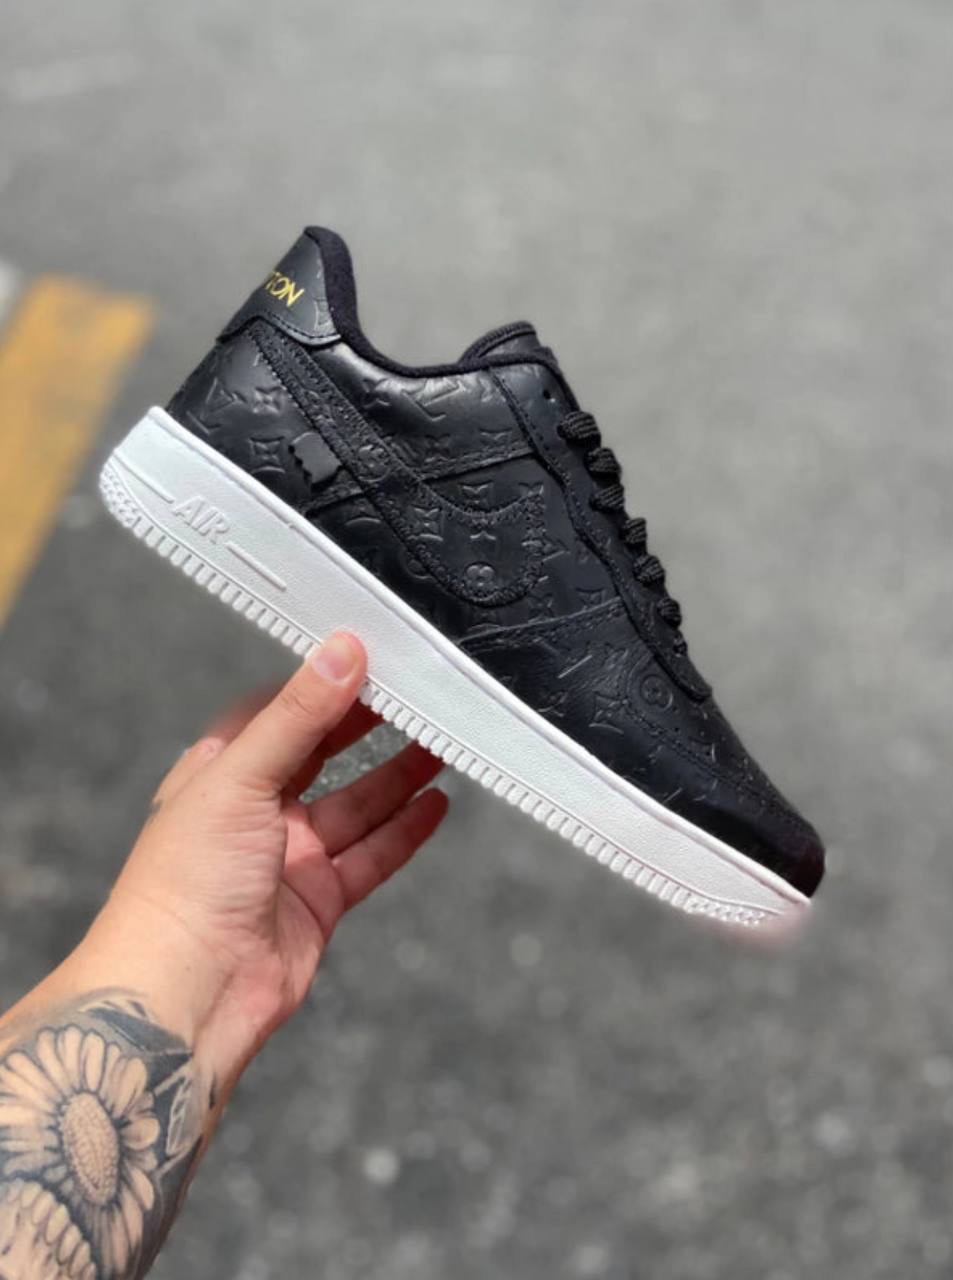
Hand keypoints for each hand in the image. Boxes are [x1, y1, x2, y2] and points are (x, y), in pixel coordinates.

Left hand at [90, 631, 446, 1077]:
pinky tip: (436, 805)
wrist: (187, 994)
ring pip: (356, 804)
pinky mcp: (319, 900)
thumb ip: (297, 716)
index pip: (277, 711)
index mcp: (220, 772)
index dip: (320, 684)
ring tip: (442, 741)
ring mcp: (289, 857)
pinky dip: (405, 831)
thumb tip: (341, 651)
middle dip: (367, 725)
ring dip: (398, 775)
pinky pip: (372, 855)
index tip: (368, 655)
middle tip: (416, 694)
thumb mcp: (240, 777)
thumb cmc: (185, 883)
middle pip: (322, 754)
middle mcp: (254, 811)